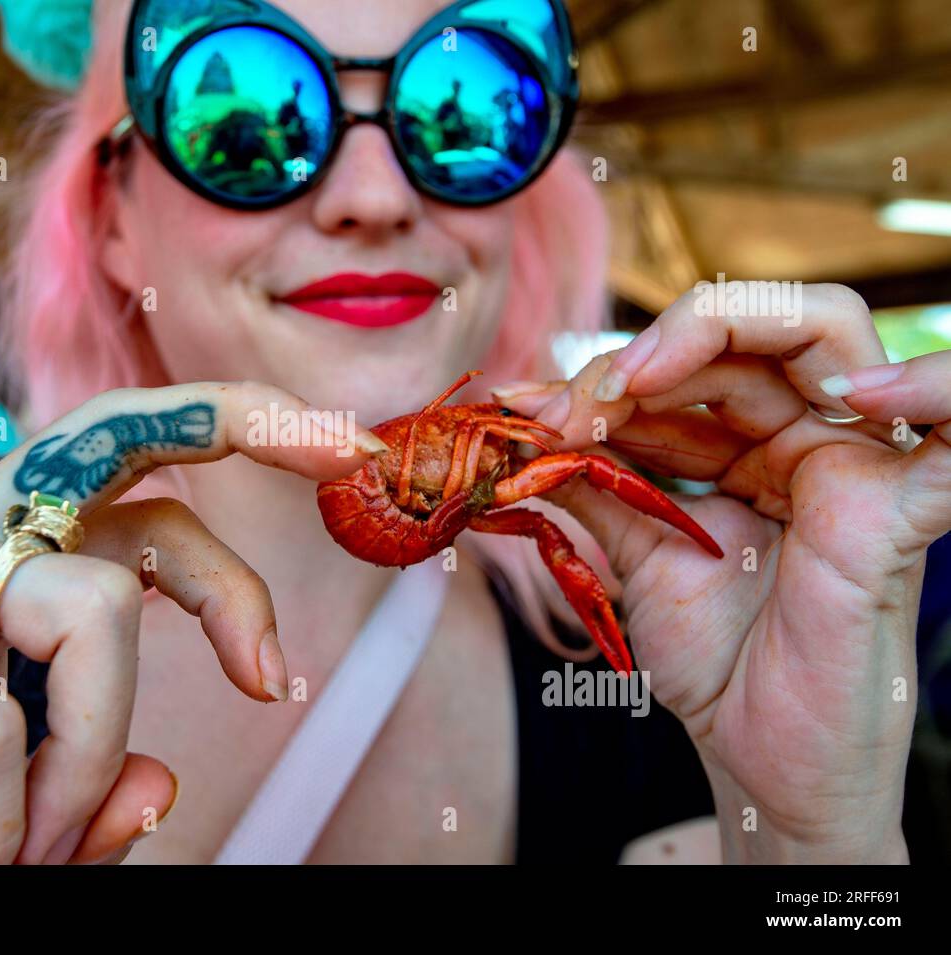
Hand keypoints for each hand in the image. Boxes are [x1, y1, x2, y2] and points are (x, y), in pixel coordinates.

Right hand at [0, 382, 384, 863]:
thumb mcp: (6, 813)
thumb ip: (84, 791)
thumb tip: (160, 783)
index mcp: (2, 549)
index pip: (137, 450)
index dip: (249, 432)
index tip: (353, 460)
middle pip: (118, 443)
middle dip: (240, 463)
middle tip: (302, 580)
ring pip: (87, 613)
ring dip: (88, 763)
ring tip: (35, 850)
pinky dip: (3, 821)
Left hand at [494, 284, 949, 861]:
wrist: (757, 762)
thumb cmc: (717, 664)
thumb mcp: (638, 558)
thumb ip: (593, 486)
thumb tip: (522, 430)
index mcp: (758, 447)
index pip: (695, 362)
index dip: (608, 371)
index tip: (528, 411)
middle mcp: (811, 442)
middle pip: (748, 333)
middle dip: (644, 353)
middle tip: (570, 407)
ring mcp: (859, 466)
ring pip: (823, 334)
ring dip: (712, 335)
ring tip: (627, 385)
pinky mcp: (899, 511)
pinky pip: (950, 430)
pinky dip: (929, 385)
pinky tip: (844, 391)